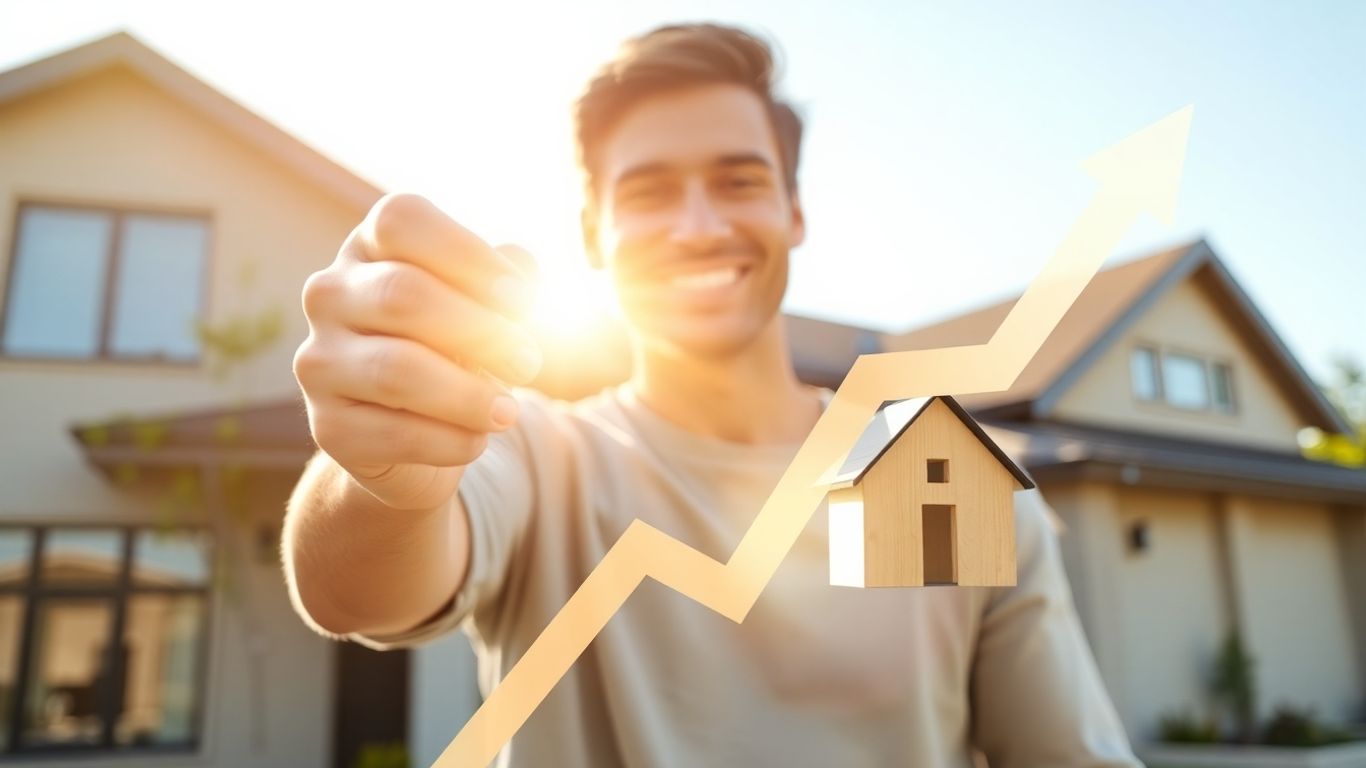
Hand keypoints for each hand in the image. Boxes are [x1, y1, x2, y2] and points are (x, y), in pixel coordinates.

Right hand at [293, 193, 540, 510]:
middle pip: (402, 295)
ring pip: (395, 369)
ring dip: (469, 394)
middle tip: (530, 362)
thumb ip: (509, 280)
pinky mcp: (328, 428)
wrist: (420, 436)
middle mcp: (329, 295)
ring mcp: (319, 361)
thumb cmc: (458, 348)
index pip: (401, 220)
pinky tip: (476, 439)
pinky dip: (451, 440)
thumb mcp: (488, 306)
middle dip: (481, 332)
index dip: (468, 255)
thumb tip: (522, 265)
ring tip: (510, 412)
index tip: (521, 301)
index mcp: (368, 247)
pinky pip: (394, 434)